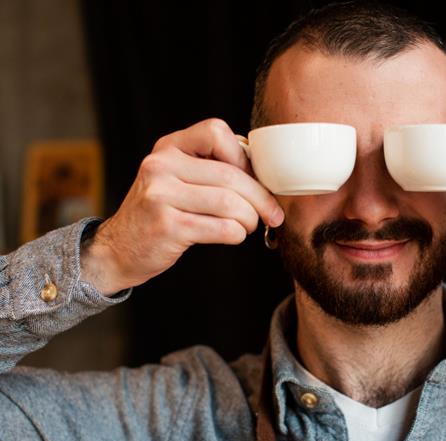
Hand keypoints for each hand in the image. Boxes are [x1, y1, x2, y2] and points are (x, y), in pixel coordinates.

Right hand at [81, 118, 283, 295]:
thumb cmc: (161, 213)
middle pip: (231, 175)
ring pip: (230, 203)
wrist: (119, 249)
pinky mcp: (167, 226)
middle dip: (261, 198)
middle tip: (272, 214)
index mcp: (168, 148)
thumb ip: (212, 168)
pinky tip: (233, 235)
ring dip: (250, 218)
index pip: (216, 132)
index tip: (253, 179)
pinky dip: (237, 233)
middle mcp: (161, 166)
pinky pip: (221, 228)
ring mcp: (161, 196)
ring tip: (248, 225)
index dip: (243, 157)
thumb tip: (264, 173)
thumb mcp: (178, 179)